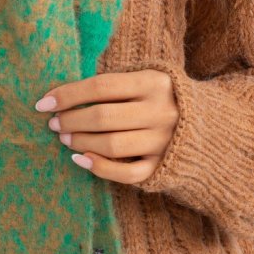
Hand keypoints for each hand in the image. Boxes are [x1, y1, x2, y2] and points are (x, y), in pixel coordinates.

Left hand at [34, 68, 177, 183]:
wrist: (210, 127)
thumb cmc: (160, 99)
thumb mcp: (145, 80)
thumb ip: (112, 84)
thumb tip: (61, 96)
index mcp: (154, 82)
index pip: (100, 86)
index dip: (67, 95)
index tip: (43, 104)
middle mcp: (161, 111)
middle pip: (103, 117)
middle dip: (71, 121)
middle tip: (54, 124)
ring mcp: (164, 141)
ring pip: (112, 145)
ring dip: (80, 142)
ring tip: (65, 139)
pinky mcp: (163, 166)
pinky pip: (126, 174)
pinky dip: (99, 168)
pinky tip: (80, 159)